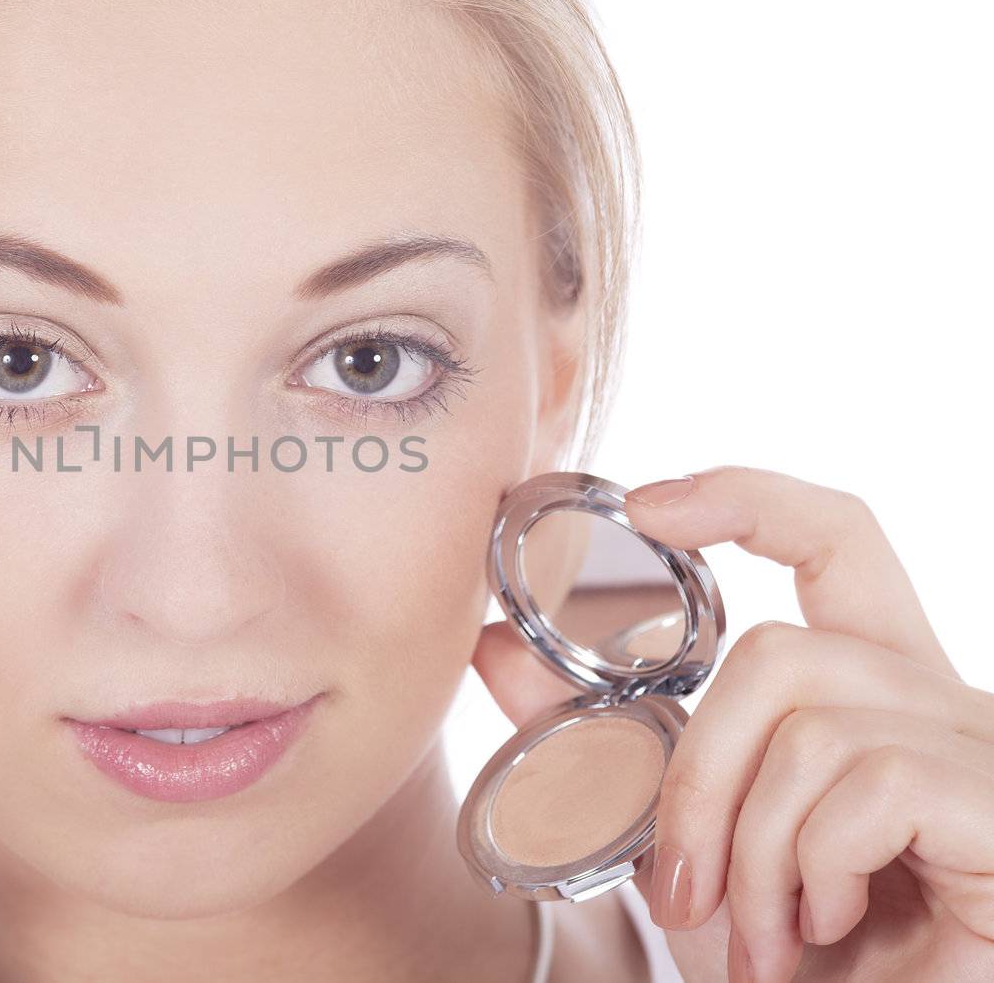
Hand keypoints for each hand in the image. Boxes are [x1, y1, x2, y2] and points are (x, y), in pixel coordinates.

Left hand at [472, 465, 993, 981]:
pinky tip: (825, 927)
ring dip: (751, 850)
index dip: (750, 499)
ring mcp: (984, 750)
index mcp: (871, 688)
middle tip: (685, 887)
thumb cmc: (792, 955)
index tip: (647, 506)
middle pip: (782, 648)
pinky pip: (875, 782)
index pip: (836, 541)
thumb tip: (493, 646)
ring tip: (759, 935)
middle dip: (699, 774)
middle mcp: (940, 700)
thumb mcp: (677, 839)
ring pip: (811, 725)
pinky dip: (813, 867)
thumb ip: (602, 743)